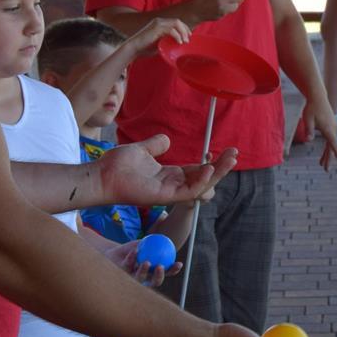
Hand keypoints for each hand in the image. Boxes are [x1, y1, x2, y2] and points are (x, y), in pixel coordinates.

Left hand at [97, 138, 238, 206]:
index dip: (212, 162)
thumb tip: (167, 140)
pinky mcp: (164, 196)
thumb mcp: (141, 150)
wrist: (102, 175)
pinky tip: (209, 168)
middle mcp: (172, 185)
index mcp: (168, 175)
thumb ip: (156, 145)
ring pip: (201, 185)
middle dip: (221, 166)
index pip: (197, 170)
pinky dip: (201, 181)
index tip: (226, 150)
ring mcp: (169, 192)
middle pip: (204, 177)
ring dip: (217, 173)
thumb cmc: (117, 165)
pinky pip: (188, 191)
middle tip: (235, 153)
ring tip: (230, 159)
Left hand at [104, 239, 180, 286]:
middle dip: (159, 276)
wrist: (112, 254)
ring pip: (140, 278)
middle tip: (161, 267)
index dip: (173, 270)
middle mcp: (144, 279)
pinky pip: (128, 267)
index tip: (179, 263)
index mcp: (152, 273)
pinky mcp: (120, 275)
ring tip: (147, 262)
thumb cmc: (131, 250)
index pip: (166, 273)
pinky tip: (135, 251)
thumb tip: (165, 238)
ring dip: (144, 270)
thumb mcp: (143, 244)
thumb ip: (154, 243)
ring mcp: (132, 279)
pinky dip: (132, 257)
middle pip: (155, 282)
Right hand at [128, 16, 191, 57]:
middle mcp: (159, 21)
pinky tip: (179, 42)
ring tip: (185, 41)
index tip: (188, 36)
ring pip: (176, 23)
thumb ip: (166, 41)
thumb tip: (176, 46)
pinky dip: (177, 36)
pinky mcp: (156, 28)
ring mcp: (157, 23)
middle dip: (185, 29)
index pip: (175, 22)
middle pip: (177, 21)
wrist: (133, 49)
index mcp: (159, 23)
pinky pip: (171, 30)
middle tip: (188, 38)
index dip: (183, 28)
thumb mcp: (159, 43)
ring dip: (183, 32)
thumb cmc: (144, 48)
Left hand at [305, 100, 336, 171]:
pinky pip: (330, 140)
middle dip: (328, 159)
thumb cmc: (312, 108)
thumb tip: (308, 140)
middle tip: (326, 170)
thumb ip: (309, 130)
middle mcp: (333, 129)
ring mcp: (334, 128)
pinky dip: (327, 147)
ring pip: (331, 144)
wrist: (318, 98)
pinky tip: (324, 154)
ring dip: (326, 154)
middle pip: (331, 147)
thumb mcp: (307, 119)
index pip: (333, 143)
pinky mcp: (332, 126)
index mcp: (329, 129)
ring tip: (321, 164)